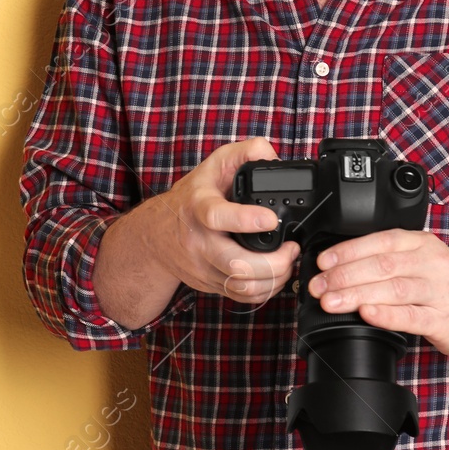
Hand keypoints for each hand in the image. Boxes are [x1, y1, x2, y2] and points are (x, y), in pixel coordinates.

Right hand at [131, 137, 301, 308]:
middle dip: (275, 263)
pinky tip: (275, 275)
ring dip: (275, 279)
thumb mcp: (215, 164)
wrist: (157, 233)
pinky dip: (266, 291)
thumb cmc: (192, 197)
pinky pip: (242, 296)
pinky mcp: (210, 283)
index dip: (246, 220)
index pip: (218, 217)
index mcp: (199, 207)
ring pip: (243, 286)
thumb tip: (273, 156)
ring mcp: (204, 266)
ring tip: (287, 261)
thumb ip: (246, 152)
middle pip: (237, 265)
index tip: (271, 219)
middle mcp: (199, 241)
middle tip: (291, 248)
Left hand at [304, 228, 448, 355]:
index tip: (322, 262)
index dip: (347, 251)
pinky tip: (367, 314)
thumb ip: (388, 259)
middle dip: (344, 276)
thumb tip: (338, 266)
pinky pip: (411, 316)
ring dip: (357, 295)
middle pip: (381, 266)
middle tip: (318, 287)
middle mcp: (431, 264)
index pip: (380, 242)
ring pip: (393, 289)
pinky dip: (386, 315)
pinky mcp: (444, 320)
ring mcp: (439, 292)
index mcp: (421, 244)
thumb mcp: (423, 259)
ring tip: (331, 302)